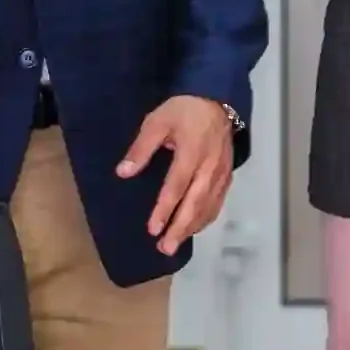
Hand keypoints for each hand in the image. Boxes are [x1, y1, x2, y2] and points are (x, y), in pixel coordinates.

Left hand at [119, 94, 236, 251]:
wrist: (217, 101)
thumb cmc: (183, 111)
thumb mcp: (157, 121)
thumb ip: (141, 148)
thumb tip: (123, 173)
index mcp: (192, 153)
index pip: (177, 186)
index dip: (165, 209)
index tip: (153, 229)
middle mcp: (209, 167)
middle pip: (196, 203)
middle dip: (180, 228)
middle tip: (165, 248)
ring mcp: (221, 174)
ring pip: (208, 206)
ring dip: (192, 228)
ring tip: (175, 245)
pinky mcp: (227, 176)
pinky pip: (218, 202)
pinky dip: (206, 219)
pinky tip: (194, 229)